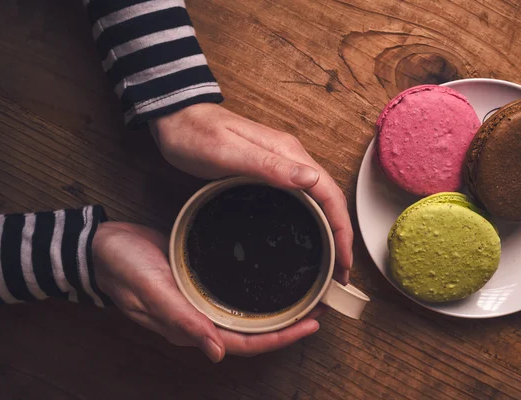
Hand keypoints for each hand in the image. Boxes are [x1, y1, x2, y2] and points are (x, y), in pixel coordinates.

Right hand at [92, 221, 322, 361]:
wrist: (103, 246)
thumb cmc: (122, 267)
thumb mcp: (151, 289)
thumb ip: (181, 319)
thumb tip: (217, 352)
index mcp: (191, 327)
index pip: (244, 343)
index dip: (279, 338)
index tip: (310, 325)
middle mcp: (200, 318)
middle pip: (252, 331)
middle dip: (287, 324)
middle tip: (319, 306)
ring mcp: (199, 301)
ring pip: (245, 313)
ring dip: (276, 307)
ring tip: (305, 293)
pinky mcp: (198, 281)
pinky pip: (233, 293)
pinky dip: (257, 290)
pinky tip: (272, 277)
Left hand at [150, 103, 352, 282]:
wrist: (176, 118)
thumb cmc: (196, 134)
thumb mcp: (229, 152)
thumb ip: (269, 165)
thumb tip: (312, 178)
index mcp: (288, 153)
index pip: (329, 192)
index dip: (341, 228)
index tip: (344, 260)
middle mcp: (291, 158)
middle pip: (329, 199)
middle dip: (340, 236)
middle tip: (340, 273)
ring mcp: (281, 164)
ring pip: (317, 200)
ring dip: (329, 230)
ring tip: (330, 262)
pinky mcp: (268, 171)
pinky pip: (300, 199)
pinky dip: (311, 221)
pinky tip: (307, 236)